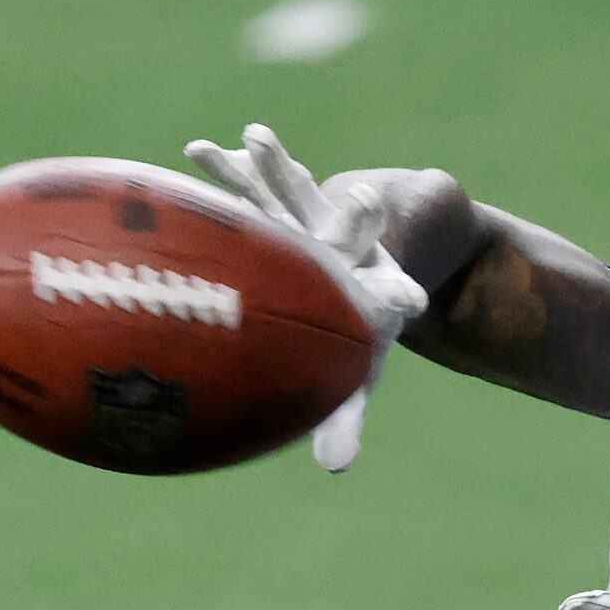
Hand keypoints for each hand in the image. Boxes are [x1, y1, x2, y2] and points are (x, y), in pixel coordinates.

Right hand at [184, 123, 427, 470]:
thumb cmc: (352, 325)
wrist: (363, 258)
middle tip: (366, 199)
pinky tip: (197, 152)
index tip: (412, 301)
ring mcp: (309, 218)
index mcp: (368, 290)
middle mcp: (344, 247)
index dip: (398, 298)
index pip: (388, 295)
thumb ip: (344, 418)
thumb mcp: (352, 370)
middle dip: (357, 217)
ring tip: (257, 141)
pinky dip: (228, 171)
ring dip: (277, 171)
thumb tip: (337, 469)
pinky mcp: (279, 203)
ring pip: (294, 193)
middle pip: (355, 229)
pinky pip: (251, 187)